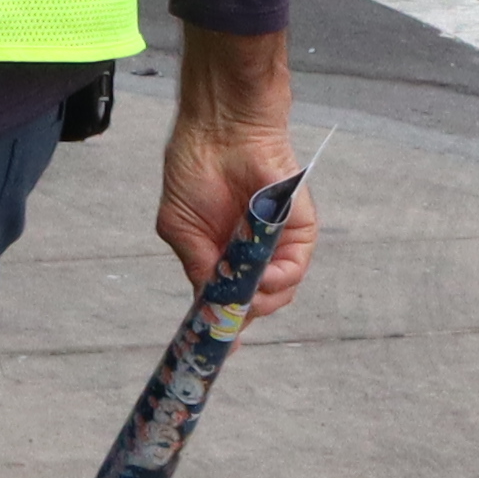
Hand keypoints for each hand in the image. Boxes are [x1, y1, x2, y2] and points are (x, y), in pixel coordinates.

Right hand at [154, 29, 314, 313]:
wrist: (220, 132)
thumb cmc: (194, 169)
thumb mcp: (179, 227)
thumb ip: (198, 267)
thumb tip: (209, 307)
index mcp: (221, 252)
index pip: (226, 296)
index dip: (221, 322)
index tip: (212, 346)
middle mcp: (251, 253)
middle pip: (253, 303)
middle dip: (239, 317)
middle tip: (226, 322)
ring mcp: (276, 244)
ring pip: (277, 294)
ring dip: (258, 301)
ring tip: (242, 291)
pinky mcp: (299, 231)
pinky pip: (294, 269)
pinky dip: (278, 281)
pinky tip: (261, 276)